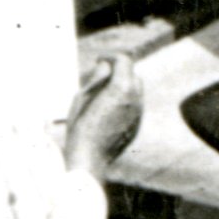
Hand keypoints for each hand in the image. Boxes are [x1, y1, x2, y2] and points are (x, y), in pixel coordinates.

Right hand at [65, 26, 162, 176]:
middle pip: (132, 75)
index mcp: (121, 89)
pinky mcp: (136, 125)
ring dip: (121, 87)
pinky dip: (124, 101)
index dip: (111, 57)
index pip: (124, 60)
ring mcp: (138, 114)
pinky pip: (133, 106)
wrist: (89, 160)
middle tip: (100, 77)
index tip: (99, 60)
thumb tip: (105, 66)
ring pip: (135, 90)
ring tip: (102, 95)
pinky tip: (107, 110)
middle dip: (118, 72)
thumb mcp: (82, 96)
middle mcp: (135, 99)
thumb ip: (96, 77)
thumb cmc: (81, 127)